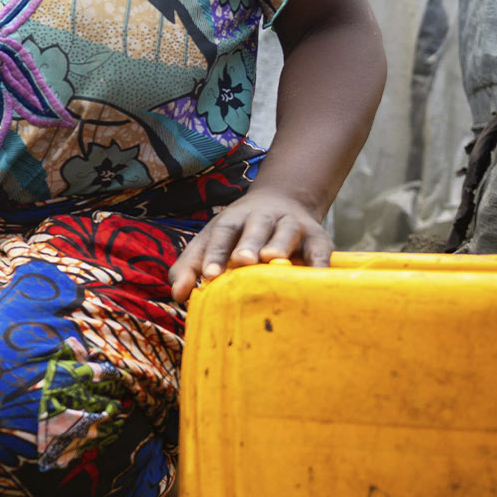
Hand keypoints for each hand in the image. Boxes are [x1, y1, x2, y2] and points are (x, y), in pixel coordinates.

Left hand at [169, 188, 332, 303]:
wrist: (283, 202)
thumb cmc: (238, 235)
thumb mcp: (211, 242)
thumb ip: (191, 267)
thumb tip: (177, 294)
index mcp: (234, 219)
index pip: (222, 232)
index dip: (215, 252)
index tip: (209, 274)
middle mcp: (263, 218)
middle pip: (255, 227)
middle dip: (248, 243)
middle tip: (242, 260)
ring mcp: (292, 225)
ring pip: (286, 231)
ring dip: (279, 243)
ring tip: (273, 258)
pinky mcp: (318, 239)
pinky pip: (320, 250)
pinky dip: (319, 263)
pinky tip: (315, 276)